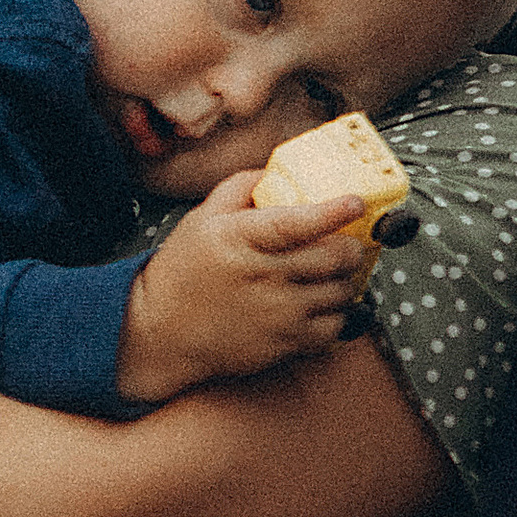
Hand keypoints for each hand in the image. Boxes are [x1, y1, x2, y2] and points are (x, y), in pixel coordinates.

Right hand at [116, 170, 370, 405]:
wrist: (160, 333)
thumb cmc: (182, 274)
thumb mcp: (202, 218)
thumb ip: (241, 187)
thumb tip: (276, 172)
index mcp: (242, 239)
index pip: (298, 222)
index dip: (333, 211)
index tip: (355, 202)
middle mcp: (262, 276)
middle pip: (333, 257)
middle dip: (351, 246)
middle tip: (348, 242)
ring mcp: (277, 313)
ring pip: (340, 291)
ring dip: (345, 280)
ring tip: (331, 274)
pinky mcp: (285, 344)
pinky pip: (334, 327)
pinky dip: (337, 314)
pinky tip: (321, 303)